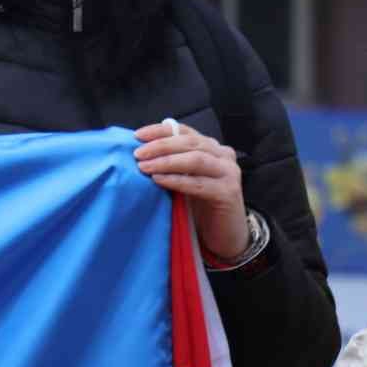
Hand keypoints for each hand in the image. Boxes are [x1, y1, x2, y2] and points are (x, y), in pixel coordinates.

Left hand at [135, 120, 248, 259]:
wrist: (226, 235)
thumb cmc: (201, 207)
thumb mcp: (186, 180)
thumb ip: (173, 165)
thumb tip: (141, 155)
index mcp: (212, 148)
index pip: (185, 131)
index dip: (161, 131)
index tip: (137, 136)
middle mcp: (223, 155)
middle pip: (190, 142)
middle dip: (161, 146)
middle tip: (138, 154)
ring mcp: (229, 172)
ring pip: (195, 159)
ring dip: (167, 161)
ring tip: (144, 167)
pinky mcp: (228, 192)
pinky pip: (198, 183)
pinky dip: (177, 180)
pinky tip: (159, 181)